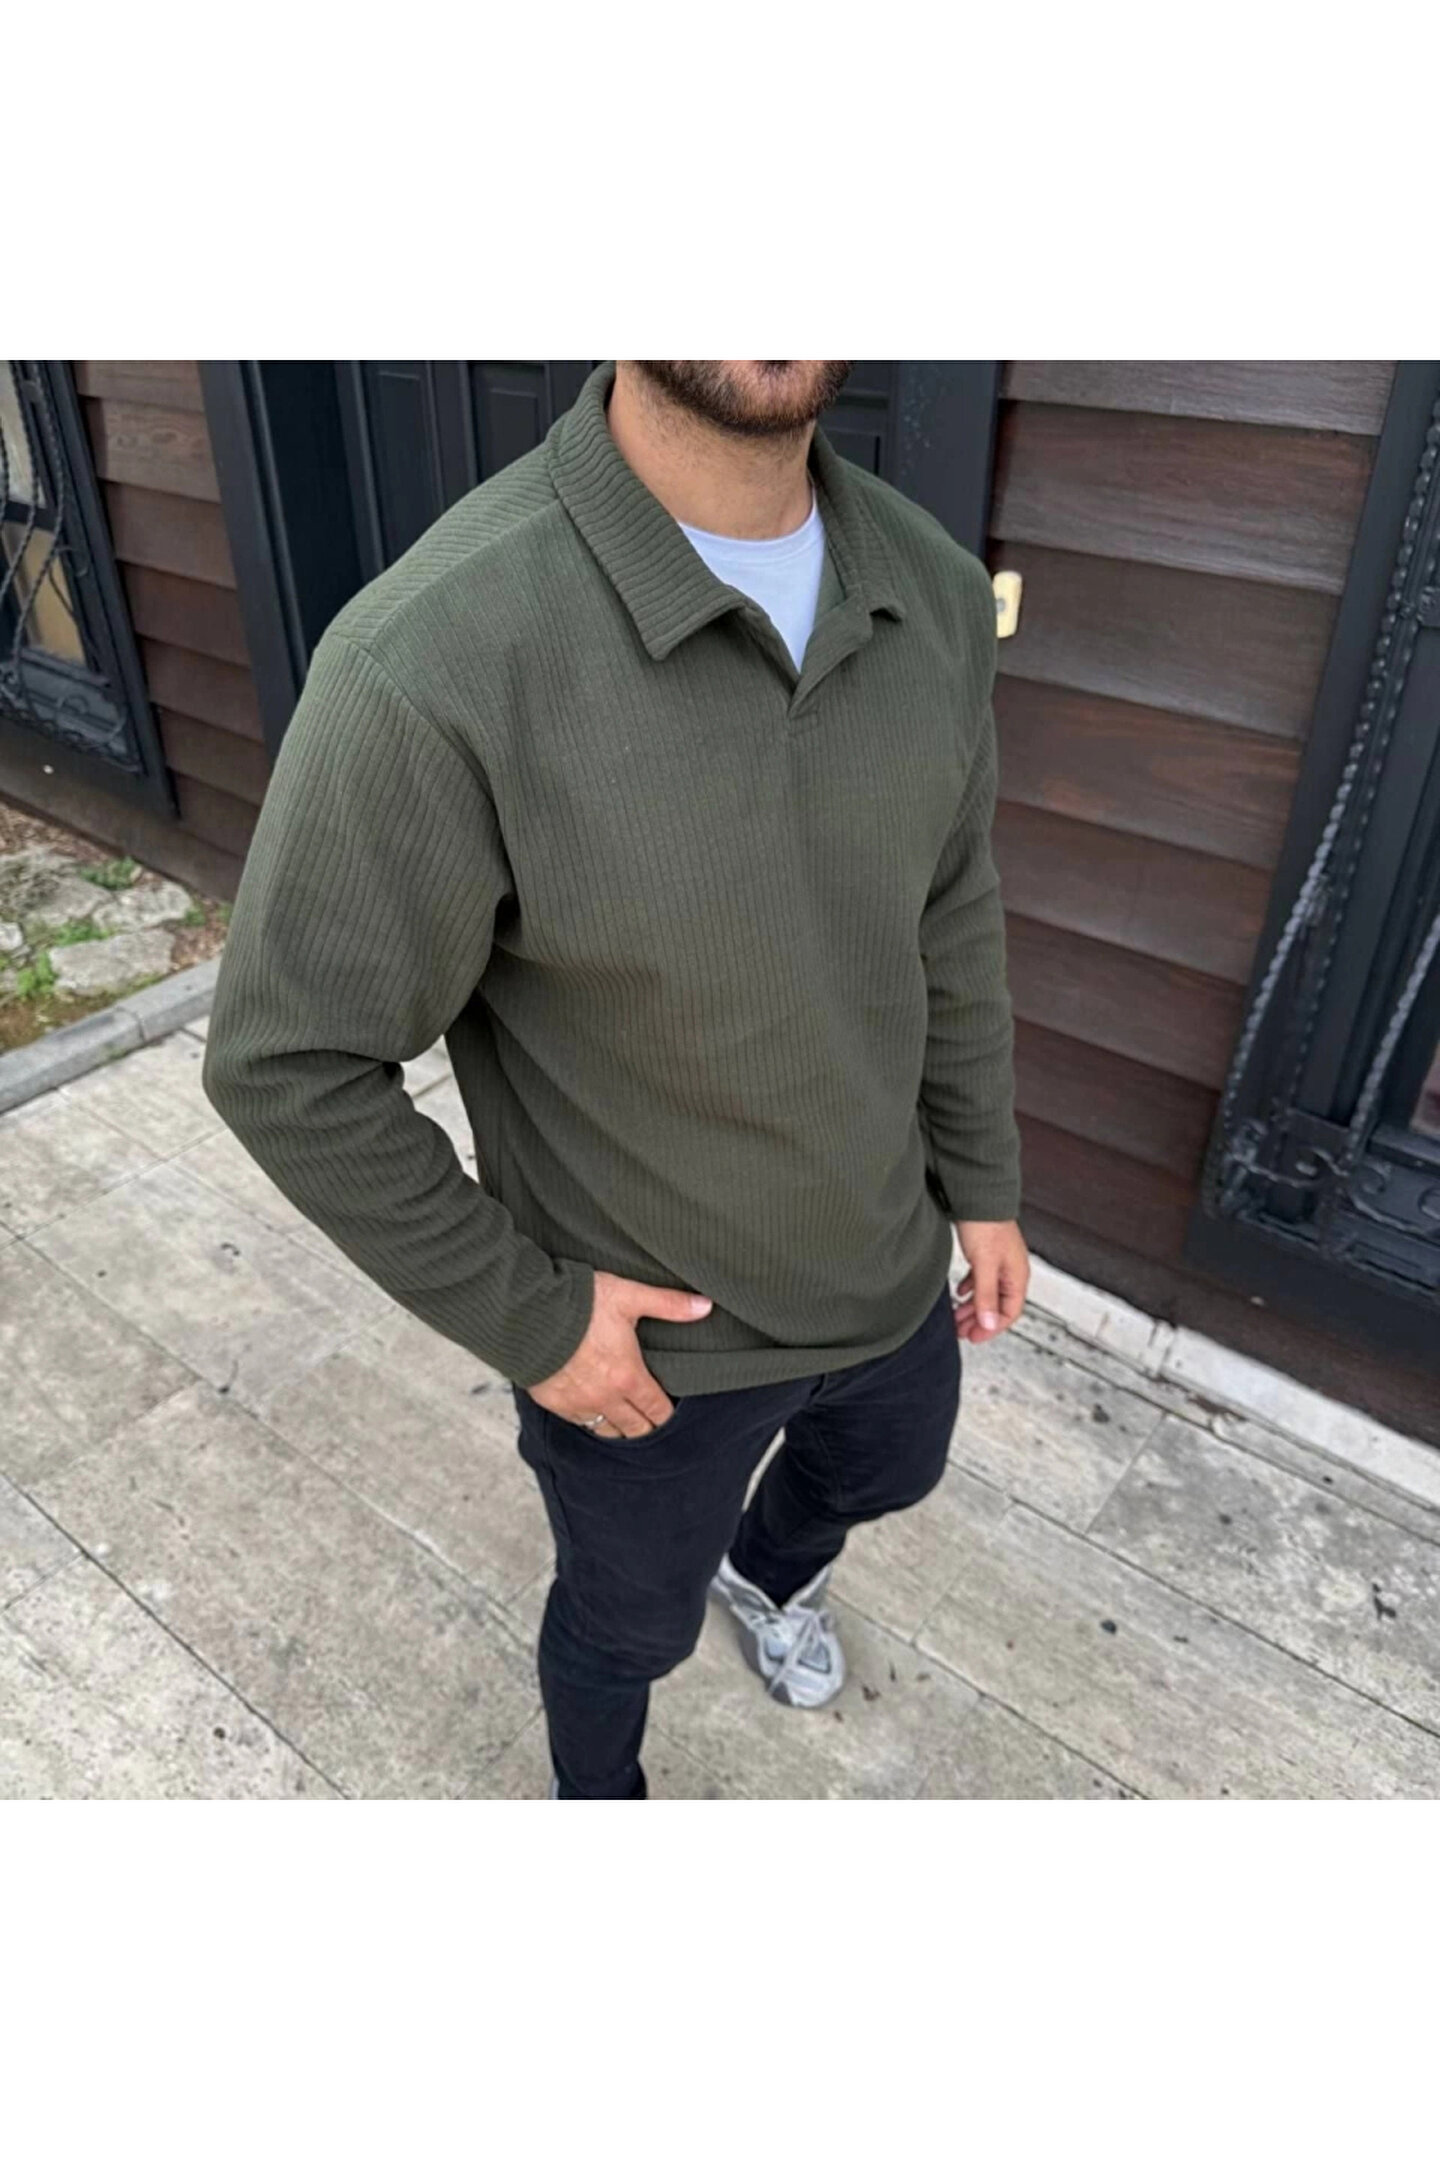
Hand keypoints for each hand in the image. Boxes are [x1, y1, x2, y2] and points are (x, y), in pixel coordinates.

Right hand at [527, 1270, 711, 1436]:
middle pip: (636, 1429)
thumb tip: (705, 1306)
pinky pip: (580, 1423)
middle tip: (651, 1420)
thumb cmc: (579, 1304)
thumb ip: (669, 1304)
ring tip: (625, 1420)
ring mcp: (579, 1404)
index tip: (669, 1412)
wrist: (528, 1314)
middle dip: (647, 1426)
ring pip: (607, 1431)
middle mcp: (606, 1398)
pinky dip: (590, 1420)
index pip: (657, 1411)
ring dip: (619, 1427)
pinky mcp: (555, 1404)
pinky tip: (593, 1411)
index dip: (667, 1414)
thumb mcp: (629, 1297)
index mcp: (629, 1377)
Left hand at [951, 1219, 1028, 1343]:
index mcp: (1017, 1276)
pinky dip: (970, 1289)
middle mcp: (1011, 1271)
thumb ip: (986, 1295)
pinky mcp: (986, 1254)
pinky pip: (981, 1280)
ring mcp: (999, 1263)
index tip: (972, 1337)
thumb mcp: (984, 1265)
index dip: (991, 1328)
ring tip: (956, 1316)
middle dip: (979, 1321)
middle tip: (960, 1331)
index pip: (1009, 1313)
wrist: (977, 1195)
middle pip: (997, 1306)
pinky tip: (959, 1292)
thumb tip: (989, 1323)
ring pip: (987, 1294)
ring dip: (972, 1307)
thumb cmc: (986, 1225)